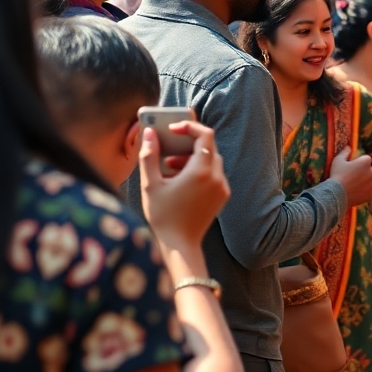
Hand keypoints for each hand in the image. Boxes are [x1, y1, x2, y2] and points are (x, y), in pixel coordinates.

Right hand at [140, 123, 229, 251]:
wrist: (180, 245)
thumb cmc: (162, 216)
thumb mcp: (150, 184)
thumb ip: (149, 156)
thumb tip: (150, 133)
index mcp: (201, 171)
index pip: (205, 135)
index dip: (190, 127)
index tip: (173, 129)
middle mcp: (216, 177)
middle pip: (209, 147)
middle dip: (188, 144)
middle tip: (169, 150)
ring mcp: (222, 186)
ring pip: (212, 160)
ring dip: (193, 158)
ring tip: (170, 166)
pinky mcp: (223, 195)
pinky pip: (214, 173)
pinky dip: (200, 170)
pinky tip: (181, 180)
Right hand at [329, 148, 371, 207]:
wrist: (337, 194)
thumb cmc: (337, 175)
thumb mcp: (338, 160)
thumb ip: (345, 152)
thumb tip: (349, 147)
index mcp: (366, 161)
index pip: (366, 159)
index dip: (359, 162)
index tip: (353, 166)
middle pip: (370, 170)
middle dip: (364, 172)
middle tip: (353, 176)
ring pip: (371, 181)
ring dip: (366, 182)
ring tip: (354, 185)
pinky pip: (370, 191)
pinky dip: (366, 191)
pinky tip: (356, 192)